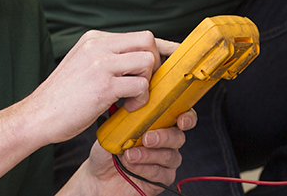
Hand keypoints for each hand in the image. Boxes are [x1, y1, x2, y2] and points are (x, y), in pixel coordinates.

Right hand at [26, 31, 177, 145]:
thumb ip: (107, 59)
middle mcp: (98, 45)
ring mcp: (101, 63)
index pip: (138, 35)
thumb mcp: (82, 66)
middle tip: (146, 84)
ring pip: (147, 60)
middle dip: (156, 63)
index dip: (162, 45)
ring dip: (147, 82)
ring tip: (133, 99)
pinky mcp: (104, 85)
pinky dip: (140, 99)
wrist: (37, 116)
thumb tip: (137, 61)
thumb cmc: (62, 98)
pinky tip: (126, 108)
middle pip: (147, 40)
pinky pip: (140, 84)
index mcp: (94, 39)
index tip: (178, 53)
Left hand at [77, 111, 196, 195]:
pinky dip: (146, 169)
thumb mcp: (114, 131)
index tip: (180, 119)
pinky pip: (161, 174)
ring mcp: (164, 161)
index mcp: (157, 124)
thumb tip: (134, 107)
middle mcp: (165, 142)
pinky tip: (132, 167)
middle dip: (163, 136)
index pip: (180, 116)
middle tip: (146, 138)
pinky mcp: (161, 179)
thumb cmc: (108, 150)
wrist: (99, 176)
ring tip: (129, 155)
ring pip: (170, 156)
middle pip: (177, 137)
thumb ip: (127, 119)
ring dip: (149, 155)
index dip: (186, 117)